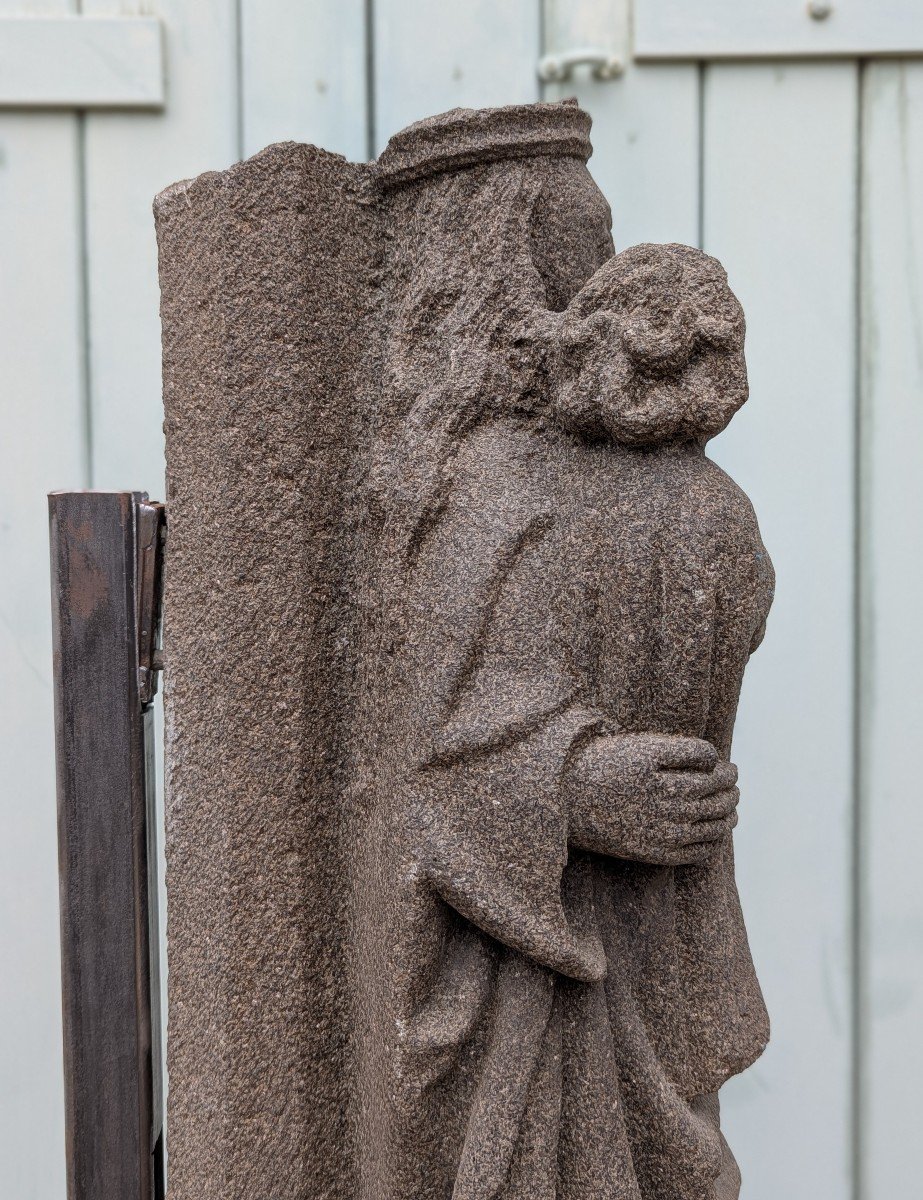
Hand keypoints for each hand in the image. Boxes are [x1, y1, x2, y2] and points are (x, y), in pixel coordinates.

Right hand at [564, 732, 738, 866]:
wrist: (568, 798)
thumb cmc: (607, 763)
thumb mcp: (643, 747)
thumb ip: (684, 751)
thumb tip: (715, 760)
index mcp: (669, 778)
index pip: (716, 772)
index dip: (725, 768)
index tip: (726, 766)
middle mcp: (669, 808)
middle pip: (718, 799)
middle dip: (731, 790)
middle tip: (733, 785)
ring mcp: (664, 833)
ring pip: (714, 826)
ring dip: (728, 816)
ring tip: (731, 810)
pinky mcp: (656, 853)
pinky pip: (698, 852)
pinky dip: (712, 842)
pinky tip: (713, 834)